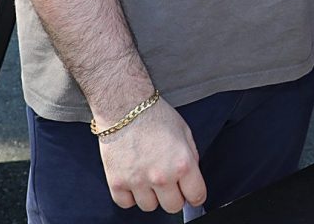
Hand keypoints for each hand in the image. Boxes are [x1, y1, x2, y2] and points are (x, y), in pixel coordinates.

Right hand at [97, 99, 205, 213]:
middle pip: (173, 206)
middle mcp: (161, 176)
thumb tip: (191, 177)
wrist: (125, 107)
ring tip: (148, 177)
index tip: (192, 193)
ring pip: (149, 207)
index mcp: (182, 163)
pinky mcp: (117, 183)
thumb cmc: (155, 115)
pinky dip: (130, 196)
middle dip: (174, 196)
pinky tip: (133, 180)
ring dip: (151, 196)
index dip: (195, 195)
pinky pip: (126, 204)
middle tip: (169, 183)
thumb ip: (191, 157)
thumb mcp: (184, 132)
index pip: (196, 196)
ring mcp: (138, 182)